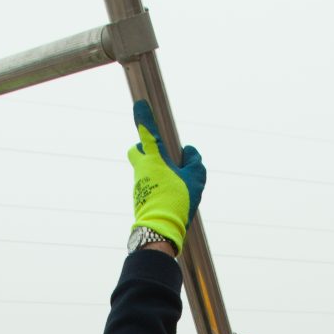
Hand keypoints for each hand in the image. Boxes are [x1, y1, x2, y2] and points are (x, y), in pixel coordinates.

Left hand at [128, 100, 204, 250]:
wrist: (159, 230)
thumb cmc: (176, 202)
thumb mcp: (196, 179)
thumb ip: (196, 161)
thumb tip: (189, 152)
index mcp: (154, 158)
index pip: (147, 131)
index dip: (144, 117)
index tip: (140, 103)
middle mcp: (143, 168)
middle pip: (138, 150)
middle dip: (146, 147)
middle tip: (164, 154)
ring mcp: (139, 183)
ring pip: (145, 169)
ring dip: (158, 170)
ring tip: (177, 185)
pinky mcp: (139, 196)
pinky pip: (149, 184)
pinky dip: (159, 185)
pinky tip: (172, 198)